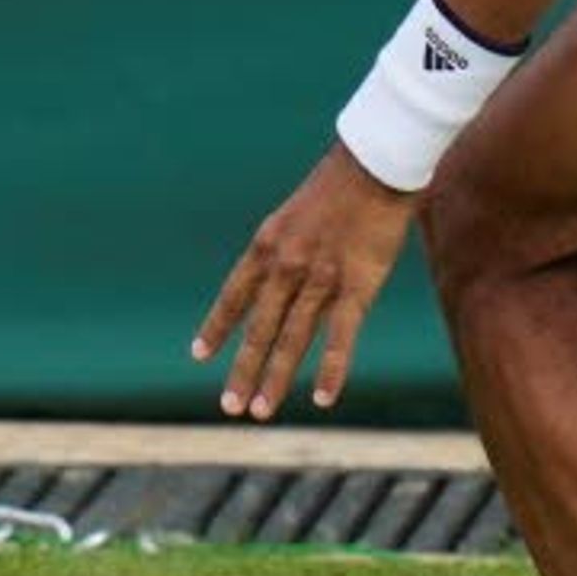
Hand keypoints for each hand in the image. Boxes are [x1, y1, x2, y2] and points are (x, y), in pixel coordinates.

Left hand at [190, 145, 418, 418]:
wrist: (375, 163)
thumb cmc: (340, 185)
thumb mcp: (296, 214)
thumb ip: (286, 250)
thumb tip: (278, 278)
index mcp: (267, 245)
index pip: (233, 296)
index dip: (217, 327)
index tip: (200, 355)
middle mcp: (286, 266)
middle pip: (258, 329)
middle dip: (242, 371)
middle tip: (229, 406)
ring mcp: (320, 278)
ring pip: (291, 339)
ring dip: (274, 379)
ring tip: (259, 412)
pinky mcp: (357, 286)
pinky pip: (340, 337)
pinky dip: (330, 370)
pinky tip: (322, 398)